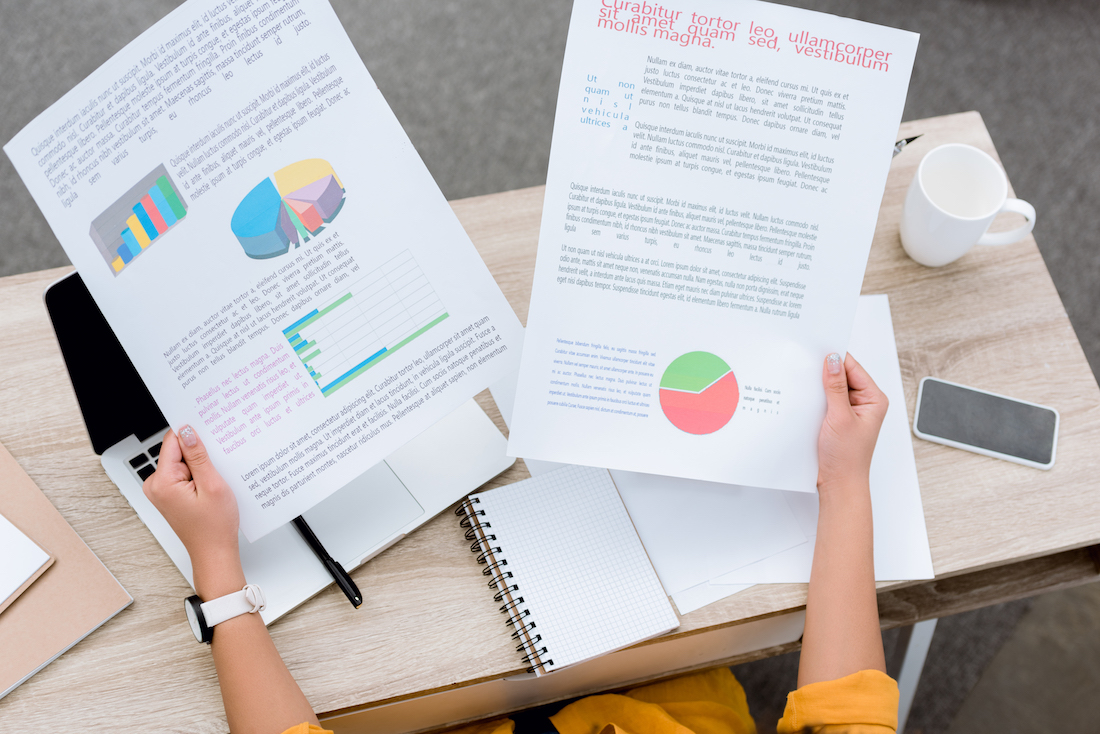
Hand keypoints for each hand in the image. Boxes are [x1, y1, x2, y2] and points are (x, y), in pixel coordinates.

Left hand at [143, 425, 243, 597]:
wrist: (214, 552)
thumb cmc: (214, 527)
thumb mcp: (212, 485)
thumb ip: (197, 456)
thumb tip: (187, 431)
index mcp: (162, 482)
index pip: (172, 441)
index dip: (192, 434)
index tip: (208, 430)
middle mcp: (156, 486)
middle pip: (177, 451)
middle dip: (198, 452)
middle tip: (218, 464)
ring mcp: (161, 491)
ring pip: (182, 462)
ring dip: (200, 465)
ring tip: (215, 480)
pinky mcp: (169, 495)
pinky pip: (183, 474)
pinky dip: (198, 475)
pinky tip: (211, 486)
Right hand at [817, 353, 888, 497]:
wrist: (838, 483)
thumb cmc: (847, 458)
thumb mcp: (840, 417)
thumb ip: (835, 387)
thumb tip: (833, 360)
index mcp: (874, 399)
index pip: (853, 368)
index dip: (836, 358)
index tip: (817, 349)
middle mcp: (864, 403)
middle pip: (842, 376)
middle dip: (825, 373)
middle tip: (806, 368)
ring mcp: (849, 411)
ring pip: (831, 388)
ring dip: (818, 388)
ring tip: (804, 387)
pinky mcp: (836, 419)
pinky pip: (825, 401)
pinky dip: (815, 399)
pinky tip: (805, 401)